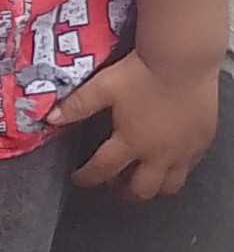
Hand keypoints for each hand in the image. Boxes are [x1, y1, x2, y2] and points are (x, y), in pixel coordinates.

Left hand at [56, 53, 221, 200]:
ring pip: (169, 186)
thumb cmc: (142, 72)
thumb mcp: (104, 86)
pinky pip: (190, 168)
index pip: (102, 170)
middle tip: (115, 183)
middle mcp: (158, 154)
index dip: (86, 177)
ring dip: (153, 186)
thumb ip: (77, 105)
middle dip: (123, 191)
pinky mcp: (202, 142)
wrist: (184, 60)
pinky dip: (177, 169)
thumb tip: (49, 118)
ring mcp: (183, 151)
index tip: (79, 178)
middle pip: (140, 190)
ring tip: (143, 177)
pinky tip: (170, 158)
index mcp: (130, 142)